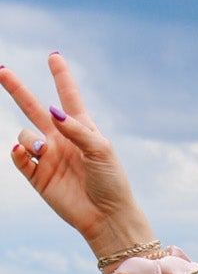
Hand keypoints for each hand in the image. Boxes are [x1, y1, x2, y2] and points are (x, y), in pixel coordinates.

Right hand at [2, 51, 150, 256]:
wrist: (106, 216)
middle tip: (1, 70)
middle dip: (16, 88)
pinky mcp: (38, 176)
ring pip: (25, 134)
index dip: (61, 76)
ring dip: (28, 137)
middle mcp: (60, 139)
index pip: (68, 97)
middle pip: (33, 107)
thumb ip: (76, 128)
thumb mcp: (100, 150)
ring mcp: (47, 157)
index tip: (54, 56)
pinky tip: (26, 152)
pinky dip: (19, 152)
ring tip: (41, 149)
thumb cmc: (111, 182)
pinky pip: (19, 157)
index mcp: (81, 129)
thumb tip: (52, 110)